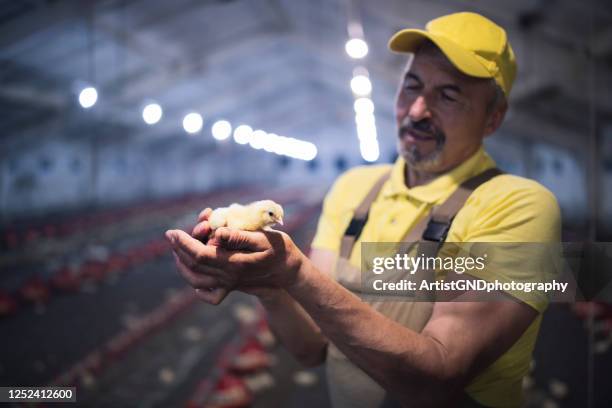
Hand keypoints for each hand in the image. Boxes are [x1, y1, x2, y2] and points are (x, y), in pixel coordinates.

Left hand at [166, 219, 303, 304]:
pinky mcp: (232, 286)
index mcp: (234, 263)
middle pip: (194, 266)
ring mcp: (229, 283)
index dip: (183, 243)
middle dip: (179, 248)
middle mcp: (228, 277)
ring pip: (196, 280)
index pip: (200, 255)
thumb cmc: (279, 249)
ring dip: (182, 265)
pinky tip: (194, 274)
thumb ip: (239, 236)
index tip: (171, 232)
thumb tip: (218, 233)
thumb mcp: (263, 237)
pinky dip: (197, 287)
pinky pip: (209, 294)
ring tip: (176, 250)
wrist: (290, 271)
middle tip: (174, 235)